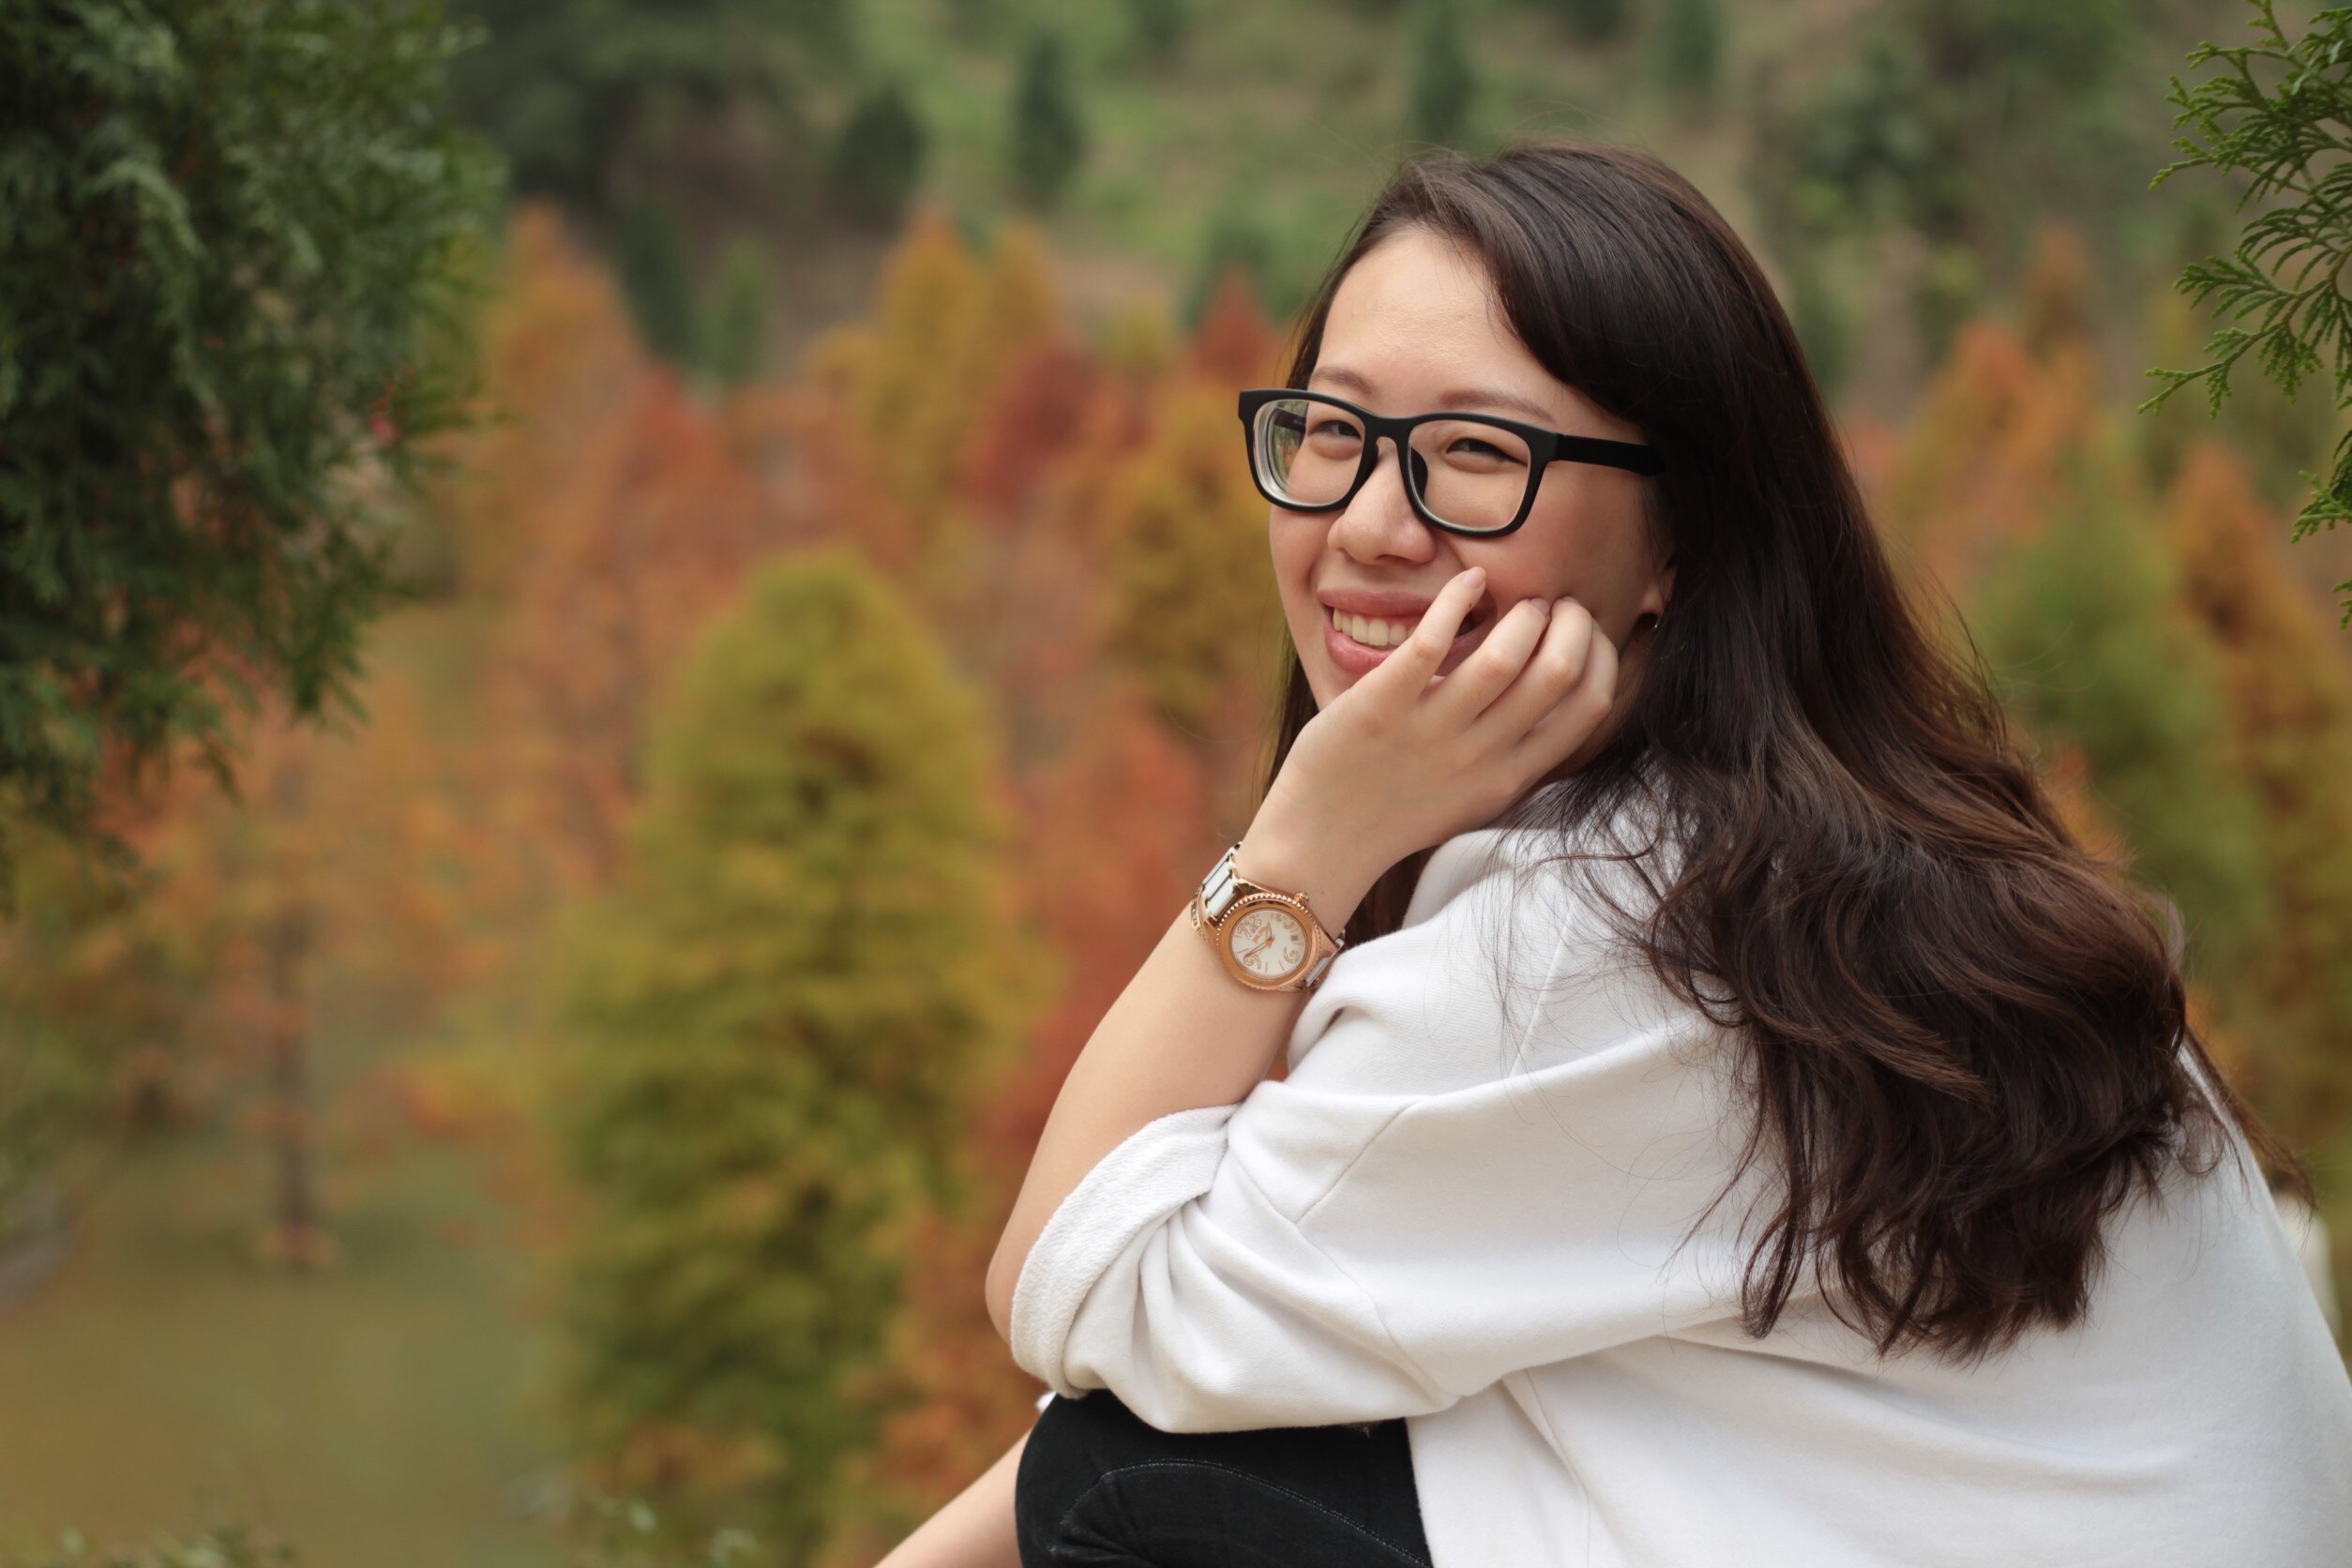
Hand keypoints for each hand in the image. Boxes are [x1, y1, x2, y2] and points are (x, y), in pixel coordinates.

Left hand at [1245, 567, 1618, 918]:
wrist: (1321, 844)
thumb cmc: (1398, 812)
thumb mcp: (1476, 797)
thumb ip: (1518, 756)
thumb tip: (1560, 697)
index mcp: (1509, 777)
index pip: (1590, 706)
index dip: (1603, 656)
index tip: (1587, 633)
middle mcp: (1478, 756)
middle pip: (1558, 673)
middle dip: (1573, 623)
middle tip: (1556, 605)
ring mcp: (1430, 731)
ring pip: (1505, 657)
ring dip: (1523, 614)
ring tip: (1516, 601)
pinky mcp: (1380, 706)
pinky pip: (1430, 641)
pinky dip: (1458, 599)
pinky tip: (1469, 581)